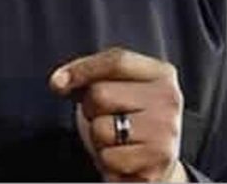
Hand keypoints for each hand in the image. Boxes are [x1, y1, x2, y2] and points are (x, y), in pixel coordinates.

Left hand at [49, 48, 186, 182]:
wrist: (156, 164)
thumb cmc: (129, 121)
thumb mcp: (116, 89)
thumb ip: (91, 76)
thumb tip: (59, 82)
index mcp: (161, 74)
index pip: (117, 60)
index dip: (82, 69)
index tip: (57, 82)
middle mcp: (169, 99)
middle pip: (101, 94)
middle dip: (91, 110)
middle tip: (108, 119)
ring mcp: (165, 130)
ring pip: (101, 128)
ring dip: (99, 139)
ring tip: (117, 140)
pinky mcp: (157, 160)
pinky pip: (108, 157)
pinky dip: (108, 162)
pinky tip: (124, 158)